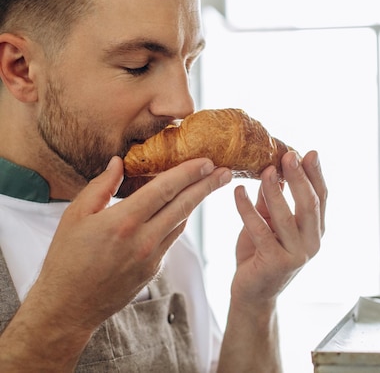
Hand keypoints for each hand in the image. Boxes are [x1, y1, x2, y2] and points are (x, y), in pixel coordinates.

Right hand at [13, 156, 230, 347]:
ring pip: (182, 222)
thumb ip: (101, 186)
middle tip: (226, 171)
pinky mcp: (155, 269)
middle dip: (207, 185)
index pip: (165, 189)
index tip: (206, 161)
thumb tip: (119, 162)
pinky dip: (179, 221)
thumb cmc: (66, 259)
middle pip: (184, 205)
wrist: (70, 306)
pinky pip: (172, 239)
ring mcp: (152, 257)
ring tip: (210, 185)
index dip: (189, 173)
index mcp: (124, 221)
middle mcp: (144, 239)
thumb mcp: (75, 216)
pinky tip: (183, 210)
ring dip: (197, 202)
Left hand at [230, 150, 326, 307]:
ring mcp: (296, 254)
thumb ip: (273, 198)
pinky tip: (237, 192)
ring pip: (286, 216)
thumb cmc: (262, 254)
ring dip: (275, 190)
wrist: (252, 293)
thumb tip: (274, 166)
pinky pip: (260, 229)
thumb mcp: (270, 222)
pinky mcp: (275, 262)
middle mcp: (312, 242)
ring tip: (265, 169)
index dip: (316, 174)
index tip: (309, 152)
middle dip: (299, 177)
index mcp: (316, 230)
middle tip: (289, 156)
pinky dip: (247, 209)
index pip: (321, 197)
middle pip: (309, 204)